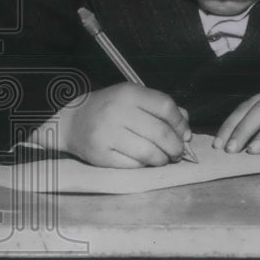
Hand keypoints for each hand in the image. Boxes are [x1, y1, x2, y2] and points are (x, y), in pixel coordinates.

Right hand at [34, 83, 191, 167]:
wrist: (73, 121)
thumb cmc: (111, 108)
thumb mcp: (135, 99)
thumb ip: (162, 109)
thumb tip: (186, 129)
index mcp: (129, 94)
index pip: (165, 107)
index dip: (181, 123)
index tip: (185, 134)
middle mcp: (118, 112)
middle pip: (160, 133)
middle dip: (176, 146)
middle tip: (179, 152)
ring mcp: (107, 135)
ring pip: (148, 152)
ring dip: (163, 159)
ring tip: (165, 158)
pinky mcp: (100, 156)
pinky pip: (133, 165)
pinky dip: (145, 165)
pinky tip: (146, 161)